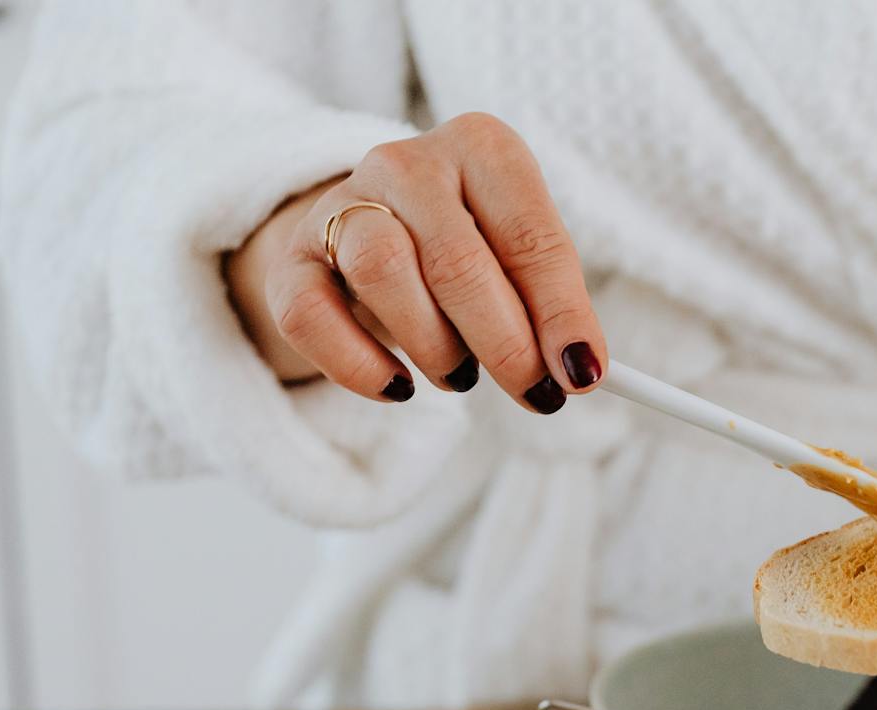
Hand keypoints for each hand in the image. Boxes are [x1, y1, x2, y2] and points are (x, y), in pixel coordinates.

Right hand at [224, 113, 604, 410]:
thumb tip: (582, 371)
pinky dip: (359, 365)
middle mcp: (408, 163)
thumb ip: (552, 308)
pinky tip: (397, 387)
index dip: (562, 313)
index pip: (530, 236)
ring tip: (459, 376)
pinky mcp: (293, 258)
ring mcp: (341, 204)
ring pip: (382, 272)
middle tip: (533, 393)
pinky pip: (311, 315)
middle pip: (458, 261)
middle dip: (506, 345)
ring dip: (434, 347)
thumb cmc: (471, 251)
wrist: (370, 233)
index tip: (584, 376)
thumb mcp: (521, 265)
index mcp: (483, 150)